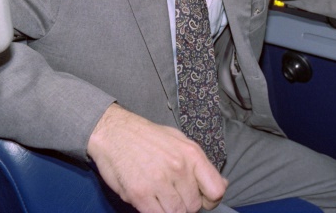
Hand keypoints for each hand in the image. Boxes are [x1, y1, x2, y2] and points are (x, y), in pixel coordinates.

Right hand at [87, 104, 226, 211]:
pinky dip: (155, 212)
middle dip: (186, 204)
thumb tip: (221, 185)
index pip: (216, 190)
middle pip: (194, 206)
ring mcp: (159, 181)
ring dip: (171, 210)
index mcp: (192, 154)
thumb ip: (200, 165)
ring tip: (161, 197)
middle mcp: (178, 168)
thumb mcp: (181, 142)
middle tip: (174, 195)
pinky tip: (150, 201)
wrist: (115, 132)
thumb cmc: (149, 137)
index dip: (211, 200)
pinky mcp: (139, 194)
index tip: (202, 198)